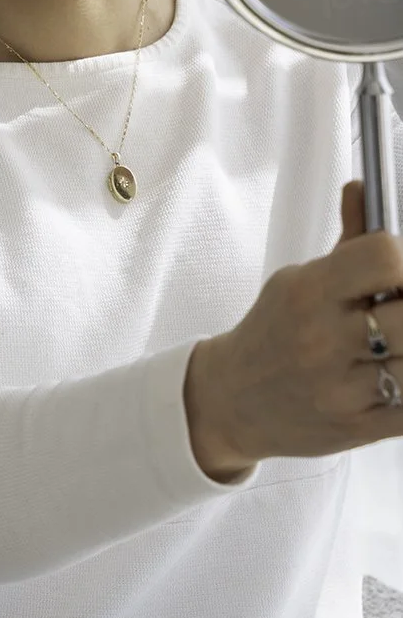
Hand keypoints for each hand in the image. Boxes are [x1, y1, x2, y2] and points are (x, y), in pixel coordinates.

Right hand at [187, 180, 402, 474]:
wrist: (232, 400)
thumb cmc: (272, 333)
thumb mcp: (298, 280)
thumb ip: (348, 241)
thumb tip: (364, 188)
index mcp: (308, 292)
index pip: (384, 258)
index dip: (401, 260)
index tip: (397, 271)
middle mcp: (323, 339)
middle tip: (398, 306)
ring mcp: (340, 389)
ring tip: (395, 340)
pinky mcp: (356, 428)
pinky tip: (395, 372)